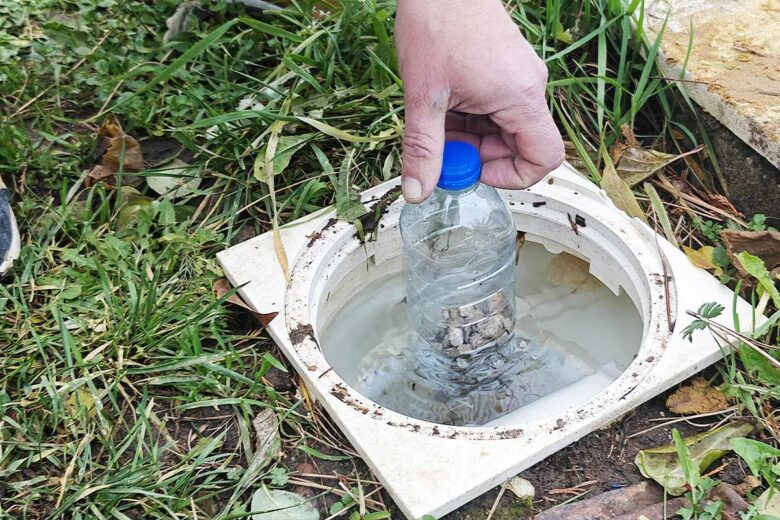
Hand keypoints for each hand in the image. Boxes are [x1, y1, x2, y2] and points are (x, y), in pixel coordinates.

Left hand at [395, 0, 564, 201]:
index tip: (472, 171)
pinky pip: (495, 109)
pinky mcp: (505, 70)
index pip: (544, 158)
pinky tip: (441, 104)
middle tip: (442, 148)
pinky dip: (469, 117)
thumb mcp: (424, 97)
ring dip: (469, 136)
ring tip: (436, 120)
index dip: (510, 177)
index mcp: (520, 98)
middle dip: (478, 156)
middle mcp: (528, 89)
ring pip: (502, 128)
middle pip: (518, 146)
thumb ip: (423, 149)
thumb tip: (418, 192)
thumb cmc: (437, 24)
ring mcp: (518, 78)